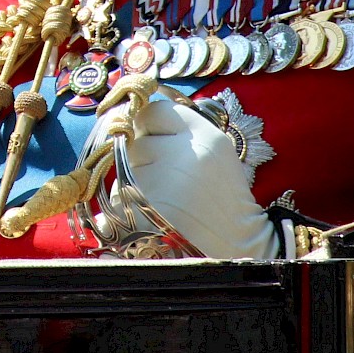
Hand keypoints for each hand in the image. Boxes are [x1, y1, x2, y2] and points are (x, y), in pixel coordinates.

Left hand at [97, 91, 274, 261]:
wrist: (234, 241)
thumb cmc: (221, 193)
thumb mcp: (213, 149)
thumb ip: (179, 129)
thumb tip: (133, 116)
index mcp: (203, 135)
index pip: (153, 111)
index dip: (152, 125)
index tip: (161, 139)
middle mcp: (180, 154)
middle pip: (137, 141)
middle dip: (146, 156)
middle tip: (172, 176)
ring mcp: (159, 183)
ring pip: (126, 168)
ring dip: (138, 178)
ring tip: (168, 195)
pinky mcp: (140, 210)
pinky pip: (119, 195)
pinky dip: (130, 202)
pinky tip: (157, 211)